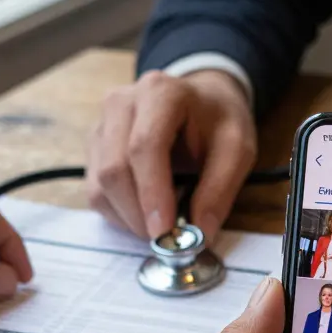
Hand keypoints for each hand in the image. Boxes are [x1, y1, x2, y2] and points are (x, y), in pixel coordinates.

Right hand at [86, 70, 255, 240]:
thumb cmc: (217, 122)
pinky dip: (119, 213)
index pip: (145, 147)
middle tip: (167, 239)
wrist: (199, 100)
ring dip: (128, 218)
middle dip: (139, 214)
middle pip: (114, 169)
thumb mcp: (237, 149)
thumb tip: (200, 234)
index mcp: (160, 94)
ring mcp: (101, 124)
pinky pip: (95, 190)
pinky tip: (145, 214)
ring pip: (100, 185)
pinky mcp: (94, 147)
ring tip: (161, 225)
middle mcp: (121, 103)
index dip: (152, 194)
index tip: (165, 231)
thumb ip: (220, 190)